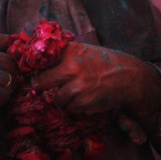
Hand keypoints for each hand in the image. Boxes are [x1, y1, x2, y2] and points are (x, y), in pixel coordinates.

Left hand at [29, 42, 160, 118]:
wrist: (128, 77)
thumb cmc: (104, 61)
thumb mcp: (83, 50)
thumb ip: (63, 53)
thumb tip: (38, 58)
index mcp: (70, 52)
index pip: (40, 62)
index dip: (33, 70)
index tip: (32, 74)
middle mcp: (71, 69)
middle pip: (41, 83)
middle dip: (40, 86)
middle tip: (41, 87)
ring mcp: (77, 89)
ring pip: (56, 99)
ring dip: (61, 99)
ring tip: (73, 92)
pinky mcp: (84, 104)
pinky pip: (71, 109)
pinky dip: (75, 107)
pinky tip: (84, 99)